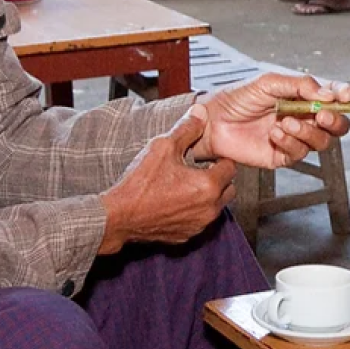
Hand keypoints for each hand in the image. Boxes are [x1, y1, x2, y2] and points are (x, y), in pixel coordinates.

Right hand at [98, 104, 236, 250]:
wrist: (118, 217)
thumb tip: (201, 112)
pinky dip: (194, 210)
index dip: (219, 158)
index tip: (205, 156)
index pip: (231, 167)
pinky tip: (176, 200)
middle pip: (229, 188)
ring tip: (186, 183)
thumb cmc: (140, 182)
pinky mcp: (187, 236)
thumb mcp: (163, 147)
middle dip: (218, 177)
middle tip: (198, 169)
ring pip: (216, 206)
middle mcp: (209, 209)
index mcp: (208, 186)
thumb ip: (187, 129)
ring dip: (208, 195)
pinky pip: (200, 220)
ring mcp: (198, 225)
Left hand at [193, 73, 349, 168]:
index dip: (345, 95)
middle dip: (335, 120)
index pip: (334, 97)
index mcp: (304, 97)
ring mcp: (295, 138)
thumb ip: (300, 86)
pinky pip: (299, 153)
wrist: (213, 121)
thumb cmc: (238, 98)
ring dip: (308, 132)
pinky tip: (274, 134)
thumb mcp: (269, 83)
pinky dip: (290, 142)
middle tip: (322, 115)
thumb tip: (328, 93)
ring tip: (286, 122)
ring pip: (321, 142)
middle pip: (337, 124)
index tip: (345, 95)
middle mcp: (305, 118)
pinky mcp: (283, 156)